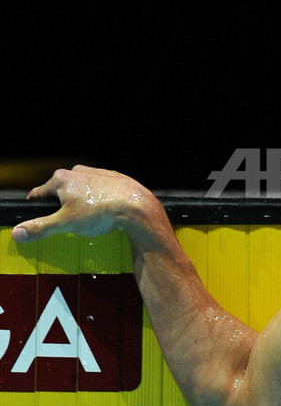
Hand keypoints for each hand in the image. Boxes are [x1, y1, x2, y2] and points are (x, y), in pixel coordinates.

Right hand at [11, 165, 156, 243]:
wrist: (136, 207)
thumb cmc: (101, 212)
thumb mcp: (65, 223)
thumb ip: (40, 227)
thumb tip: (19, 232)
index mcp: (62, 179)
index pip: (39, 194)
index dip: (36, 208)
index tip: (36, 217)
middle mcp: (78, 172)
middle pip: (61, 192)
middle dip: (62, 208)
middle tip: (70, 223)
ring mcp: (98, 174)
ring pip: (81, 191)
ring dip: (82, 204)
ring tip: (91, 219)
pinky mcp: (114, 179)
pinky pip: (100, 191)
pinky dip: (99, 201)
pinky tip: (106, 213)